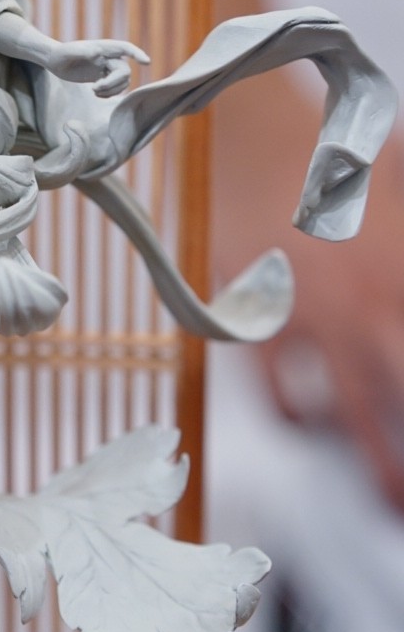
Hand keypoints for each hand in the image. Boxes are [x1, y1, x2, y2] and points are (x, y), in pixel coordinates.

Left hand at [44, 38, 150, 96]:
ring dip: (111, 90)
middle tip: (94, 88)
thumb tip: (98, 53)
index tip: (146, 63)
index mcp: (104, 47)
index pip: (125, 48)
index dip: (137, 54)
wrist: (54, 60)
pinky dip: (108, 94)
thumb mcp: (69, 51)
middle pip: (125, 72)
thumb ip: (83, 51)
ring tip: (93, 91)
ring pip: (123, 82)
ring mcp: (107, 67)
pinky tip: (96, 93)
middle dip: (113, 83)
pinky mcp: (103, 77)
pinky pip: (115, 88)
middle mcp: (108, 57)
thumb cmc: (60, 53)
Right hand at [215, 81, 403, 511]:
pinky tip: (309, 421)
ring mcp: (312, 321)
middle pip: (399, 402)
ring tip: (388, 497)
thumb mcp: (396, 185)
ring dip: (371, 463)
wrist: (242, 135)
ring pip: (349, 416)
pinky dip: (296, 415)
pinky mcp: (259, 324)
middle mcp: (367, 306)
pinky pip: (279, 396)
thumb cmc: (326, 154)